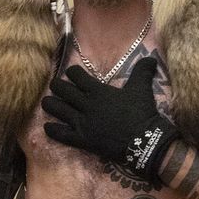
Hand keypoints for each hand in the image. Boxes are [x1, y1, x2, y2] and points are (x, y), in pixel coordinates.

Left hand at [41, 58, 176, 179]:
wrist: (144, 141)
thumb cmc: (142, 112)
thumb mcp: (142, 88)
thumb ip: (143, 70)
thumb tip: (151, 57)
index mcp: (98, 90)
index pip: (76, 76)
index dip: (72, 72)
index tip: (71, 73)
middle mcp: (86, 105)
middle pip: (63, 91)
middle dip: (56, 86)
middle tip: (55, 86)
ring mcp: (82, 123)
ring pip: (58, 110)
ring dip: (50, 105)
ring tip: (46, 102)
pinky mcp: (82, 140)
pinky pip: (62, 134)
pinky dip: (52, 130)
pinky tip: (47, 127)